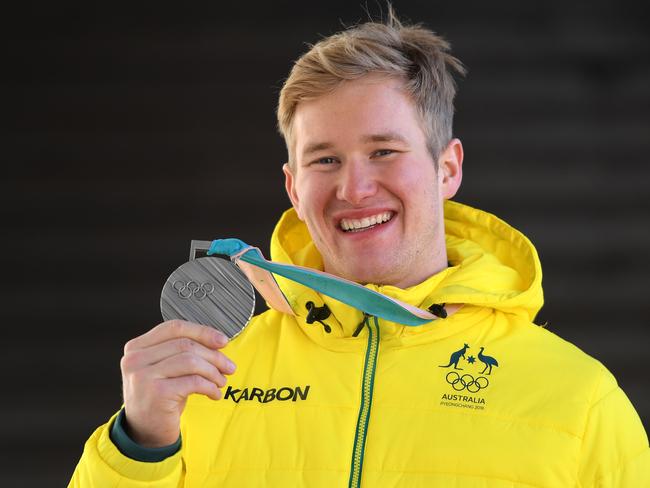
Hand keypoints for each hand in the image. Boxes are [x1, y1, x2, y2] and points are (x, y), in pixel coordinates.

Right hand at [120, 320, 235, 446]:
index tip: (223, 341)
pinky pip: (194, 382)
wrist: (146, 434)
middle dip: (214, 355)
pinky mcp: (157, 393)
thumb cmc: (161, 397)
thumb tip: (218, 340)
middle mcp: (135, 359)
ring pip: (191, 361)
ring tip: (221, 381)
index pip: (174, 328)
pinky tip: (214, 394)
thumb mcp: (166, 369)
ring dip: (213, 371)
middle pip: (185, 344)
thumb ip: (182, 351)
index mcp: (136, 347)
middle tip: (229, 367)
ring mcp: (143, 376)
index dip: (202, 332)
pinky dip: (210, 386)